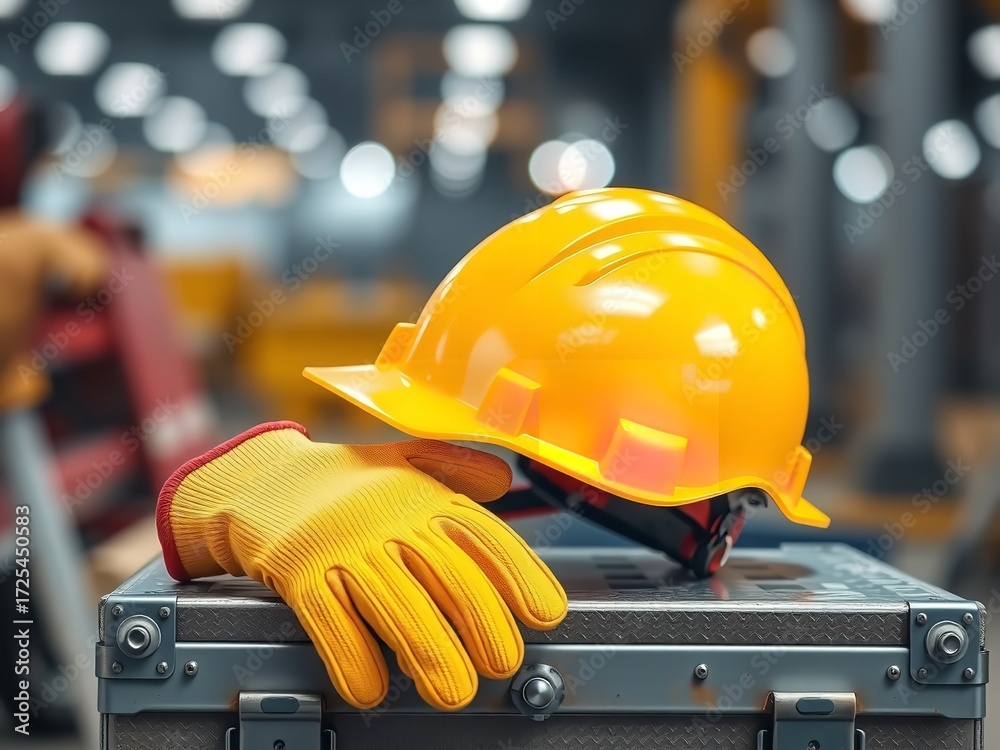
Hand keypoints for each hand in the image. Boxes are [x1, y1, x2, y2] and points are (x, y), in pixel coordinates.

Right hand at [156, 421, 566, 709]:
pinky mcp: (299, 570)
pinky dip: (353, 659)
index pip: (484, 535)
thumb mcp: (404, 460)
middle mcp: (389, 518)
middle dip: (483, 625)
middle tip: (502, 663)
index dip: (521, 575)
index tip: (545, 612)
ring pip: (398, 606)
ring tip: (453, 691)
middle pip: (449, 577)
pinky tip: (371, 688)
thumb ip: (455, 468)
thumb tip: (504, 479)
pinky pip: (331, 621)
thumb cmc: (343, 482)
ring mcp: (343, 544)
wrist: (260, 481)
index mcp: (422, 495)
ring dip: (430, 655)